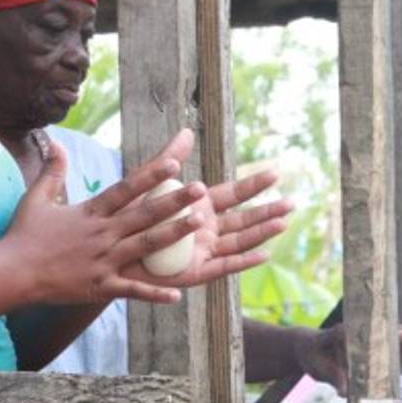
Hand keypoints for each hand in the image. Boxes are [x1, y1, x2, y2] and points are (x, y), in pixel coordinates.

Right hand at [0, 129, 209, 305]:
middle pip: (143, 214)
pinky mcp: (100, 287)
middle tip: (200, 188)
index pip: (125, 189)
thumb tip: (56, 142)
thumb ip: (53, 170)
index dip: (150, 176)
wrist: (12, 272)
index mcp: (90, 212)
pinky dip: (154, 293)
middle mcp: (101, 234)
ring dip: (173, 235)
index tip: (174, 162)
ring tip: (198, 225)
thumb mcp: (37, 198)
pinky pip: (132, 290)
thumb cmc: (24, 234)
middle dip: (173, 201)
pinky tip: (177, 294)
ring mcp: (103, 261)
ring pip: (145, 247)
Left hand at [122, 169, 292, 287]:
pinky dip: (243, 261)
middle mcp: (205, 230)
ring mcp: (202, 251)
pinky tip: (263, 254)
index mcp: (198, 206)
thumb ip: (167, 158)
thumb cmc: (127, 216)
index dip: (254, 184)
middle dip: (267, 210)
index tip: (276, 172)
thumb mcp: (148, 183)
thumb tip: (186, 130)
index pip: (233, 194)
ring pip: (239, 242)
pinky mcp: (194, 272)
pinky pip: (223, 267)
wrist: (109, 249)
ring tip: (283, 222)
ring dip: (261, 233)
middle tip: (292, 202)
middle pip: (244, 219)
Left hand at [290, 324, 401, 394]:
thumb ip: (334, 377)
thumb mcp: (319, 366)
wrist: (306, 348)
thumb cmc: (311, 354)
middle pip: (394, 333)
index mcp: (350, 331)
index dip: (392, 333)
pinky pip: (396, 351)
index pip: (375, 331)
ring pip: (399, 341)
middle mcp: (364, 332)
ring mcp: (370, 339)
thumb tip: (346, 391)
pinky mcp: (373, 349)